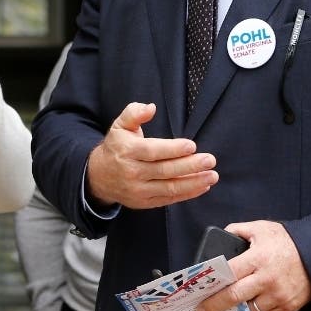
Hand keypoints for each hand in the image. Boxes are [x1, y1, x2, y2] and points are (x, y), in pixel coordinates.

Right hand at [85, 102, 217, 207]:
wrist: (99, 177)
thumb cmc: (116, 147)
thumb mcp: (120, 126)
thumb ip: (134, 113)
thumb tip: (150, 107)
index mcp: (127, 151)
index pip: (152, 151)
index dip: (173, 150)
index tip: (192, 146)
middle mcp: (132, 172)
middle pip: (165, 170)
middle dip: (190, 166)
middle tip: (209, 160)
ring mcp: (139, 190)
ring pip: (169, 188)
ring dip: (193, 182)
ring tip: (212, 175)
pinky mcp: (145, 202)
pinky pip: (169, 199)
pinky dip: (187, 194)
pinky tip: (202, 186)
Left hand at [196, 220, 310, 310]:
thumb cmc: (288, 241)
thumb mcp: (262, 228)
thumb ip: (239, 230)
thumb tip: (223, 235)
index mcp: (258, 258)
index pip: (229, 273)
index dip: (212, 284)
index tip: (199, 293)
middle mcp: (266, 279)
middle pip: (234, 297)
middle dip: (215, 306)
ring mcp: (278, 295)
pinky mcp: (289, 306)